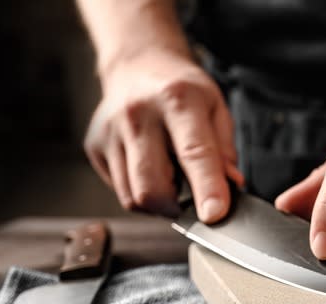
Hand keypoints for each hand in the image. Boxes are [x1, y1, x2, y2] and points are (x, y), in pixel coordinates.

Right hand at [84, 48, 242, 222]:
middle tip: (193, 201)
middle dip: (177, 208)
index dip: (206, 188)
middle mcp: (137, 114)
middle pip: (152, 187)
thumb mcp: (216, 107)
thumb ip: (225, 149)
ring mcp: (110, 131)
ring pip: (133, 197)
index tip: (214, 215)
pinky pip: (120, 190)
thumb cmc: (182, 90)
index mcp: (176, 99)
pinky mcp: (94, 146)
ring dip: (159, 203)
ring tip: (172, 179)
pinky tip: (151, 170)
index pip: (193, 152)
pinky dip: (141, 193)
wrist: (137, 66)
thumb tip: (231, 186)